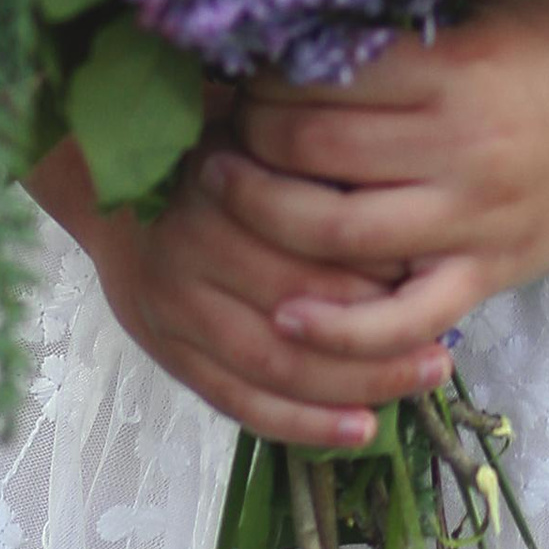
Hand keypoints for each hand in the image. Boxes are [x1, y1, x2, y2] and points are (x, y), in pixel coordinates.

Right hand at [28, 134, 454, 448]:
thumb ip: (307, 151)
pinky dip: (300, 423)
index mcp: (217, 185)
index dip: (378, 264)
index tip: (436, 273)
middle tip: (444, 346)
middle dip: (378, 337)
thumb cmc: (204, 139)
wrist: (104, 179)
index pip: (311, 240)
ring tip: (419, 383)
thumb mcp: (253, 120)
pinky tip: (359, 428)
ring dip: (353, 385)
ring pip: (274, 367)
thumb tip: (402, 178)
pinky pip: (238, 402)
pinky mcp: (167, 352)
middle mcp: (190, 250)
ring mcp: (174, 310)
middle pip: (298, 311)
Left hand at [211, 0, 548, 367]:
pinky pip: (402, 318)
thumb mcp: (482, 9)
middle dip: (246, 137)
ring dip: (263, 215)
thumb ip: (399, 18)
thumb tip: (295, 9)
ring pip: (335, 233)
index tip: (229, 64)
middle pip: (310, 149)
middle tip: (215, 124)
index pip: (318, 73)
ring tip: (224, 192)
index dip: (258, 72)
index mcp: (452, 66)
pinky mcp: (494, 273)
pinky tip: (287, 314)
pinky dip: (339, 326)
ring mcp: (475, 218)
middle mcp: (458, 144)